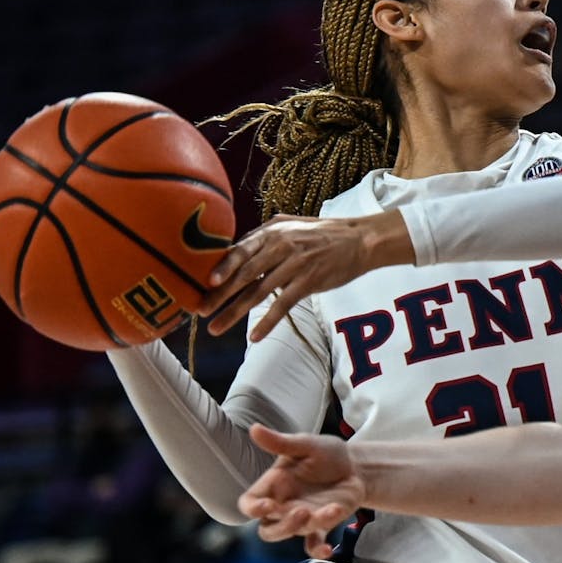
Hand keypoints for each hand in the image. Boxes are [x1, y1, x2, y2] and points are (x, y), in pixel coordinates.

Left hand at [199, 210, 412, 339]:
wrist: (360, 240)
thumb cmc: (325, 234)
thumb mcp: (293, 226)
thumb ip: (266, 235)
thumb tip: (237, 248)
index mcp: (273, 232)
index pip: (240, 250)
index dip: (222, 267)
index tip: (204, 283)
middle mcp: (281, 246)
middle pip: (244, 274)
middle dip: (220, 295)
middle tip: (201, 311)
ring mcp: (296, 264)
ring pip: (258, 292)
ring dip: (235, 312)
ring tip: (217, 328)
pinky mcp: (309, 281)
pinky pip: (283, 304)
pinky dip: (268, 322)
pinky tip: (255, 336)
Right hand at [239, 424, 365, 558]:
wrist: (356, 465)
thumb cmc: (326, 453)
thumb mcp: (306, 444)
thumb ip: (281, 443)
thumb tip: (254, 428)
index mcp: (274, 485)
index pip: (249, 504)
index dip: (252, 510)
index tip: (267, 506)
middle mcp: (284, 505)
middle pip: (267, 530)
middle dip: (282, 526)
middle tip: (302, 512)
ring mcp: (302, 518)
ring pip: (292, 534)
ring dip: (310, 526)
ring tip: (330, 510)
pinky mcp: (321, 525)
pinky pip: (313, 545)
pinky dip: (319, 551)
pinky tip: (330, 550)